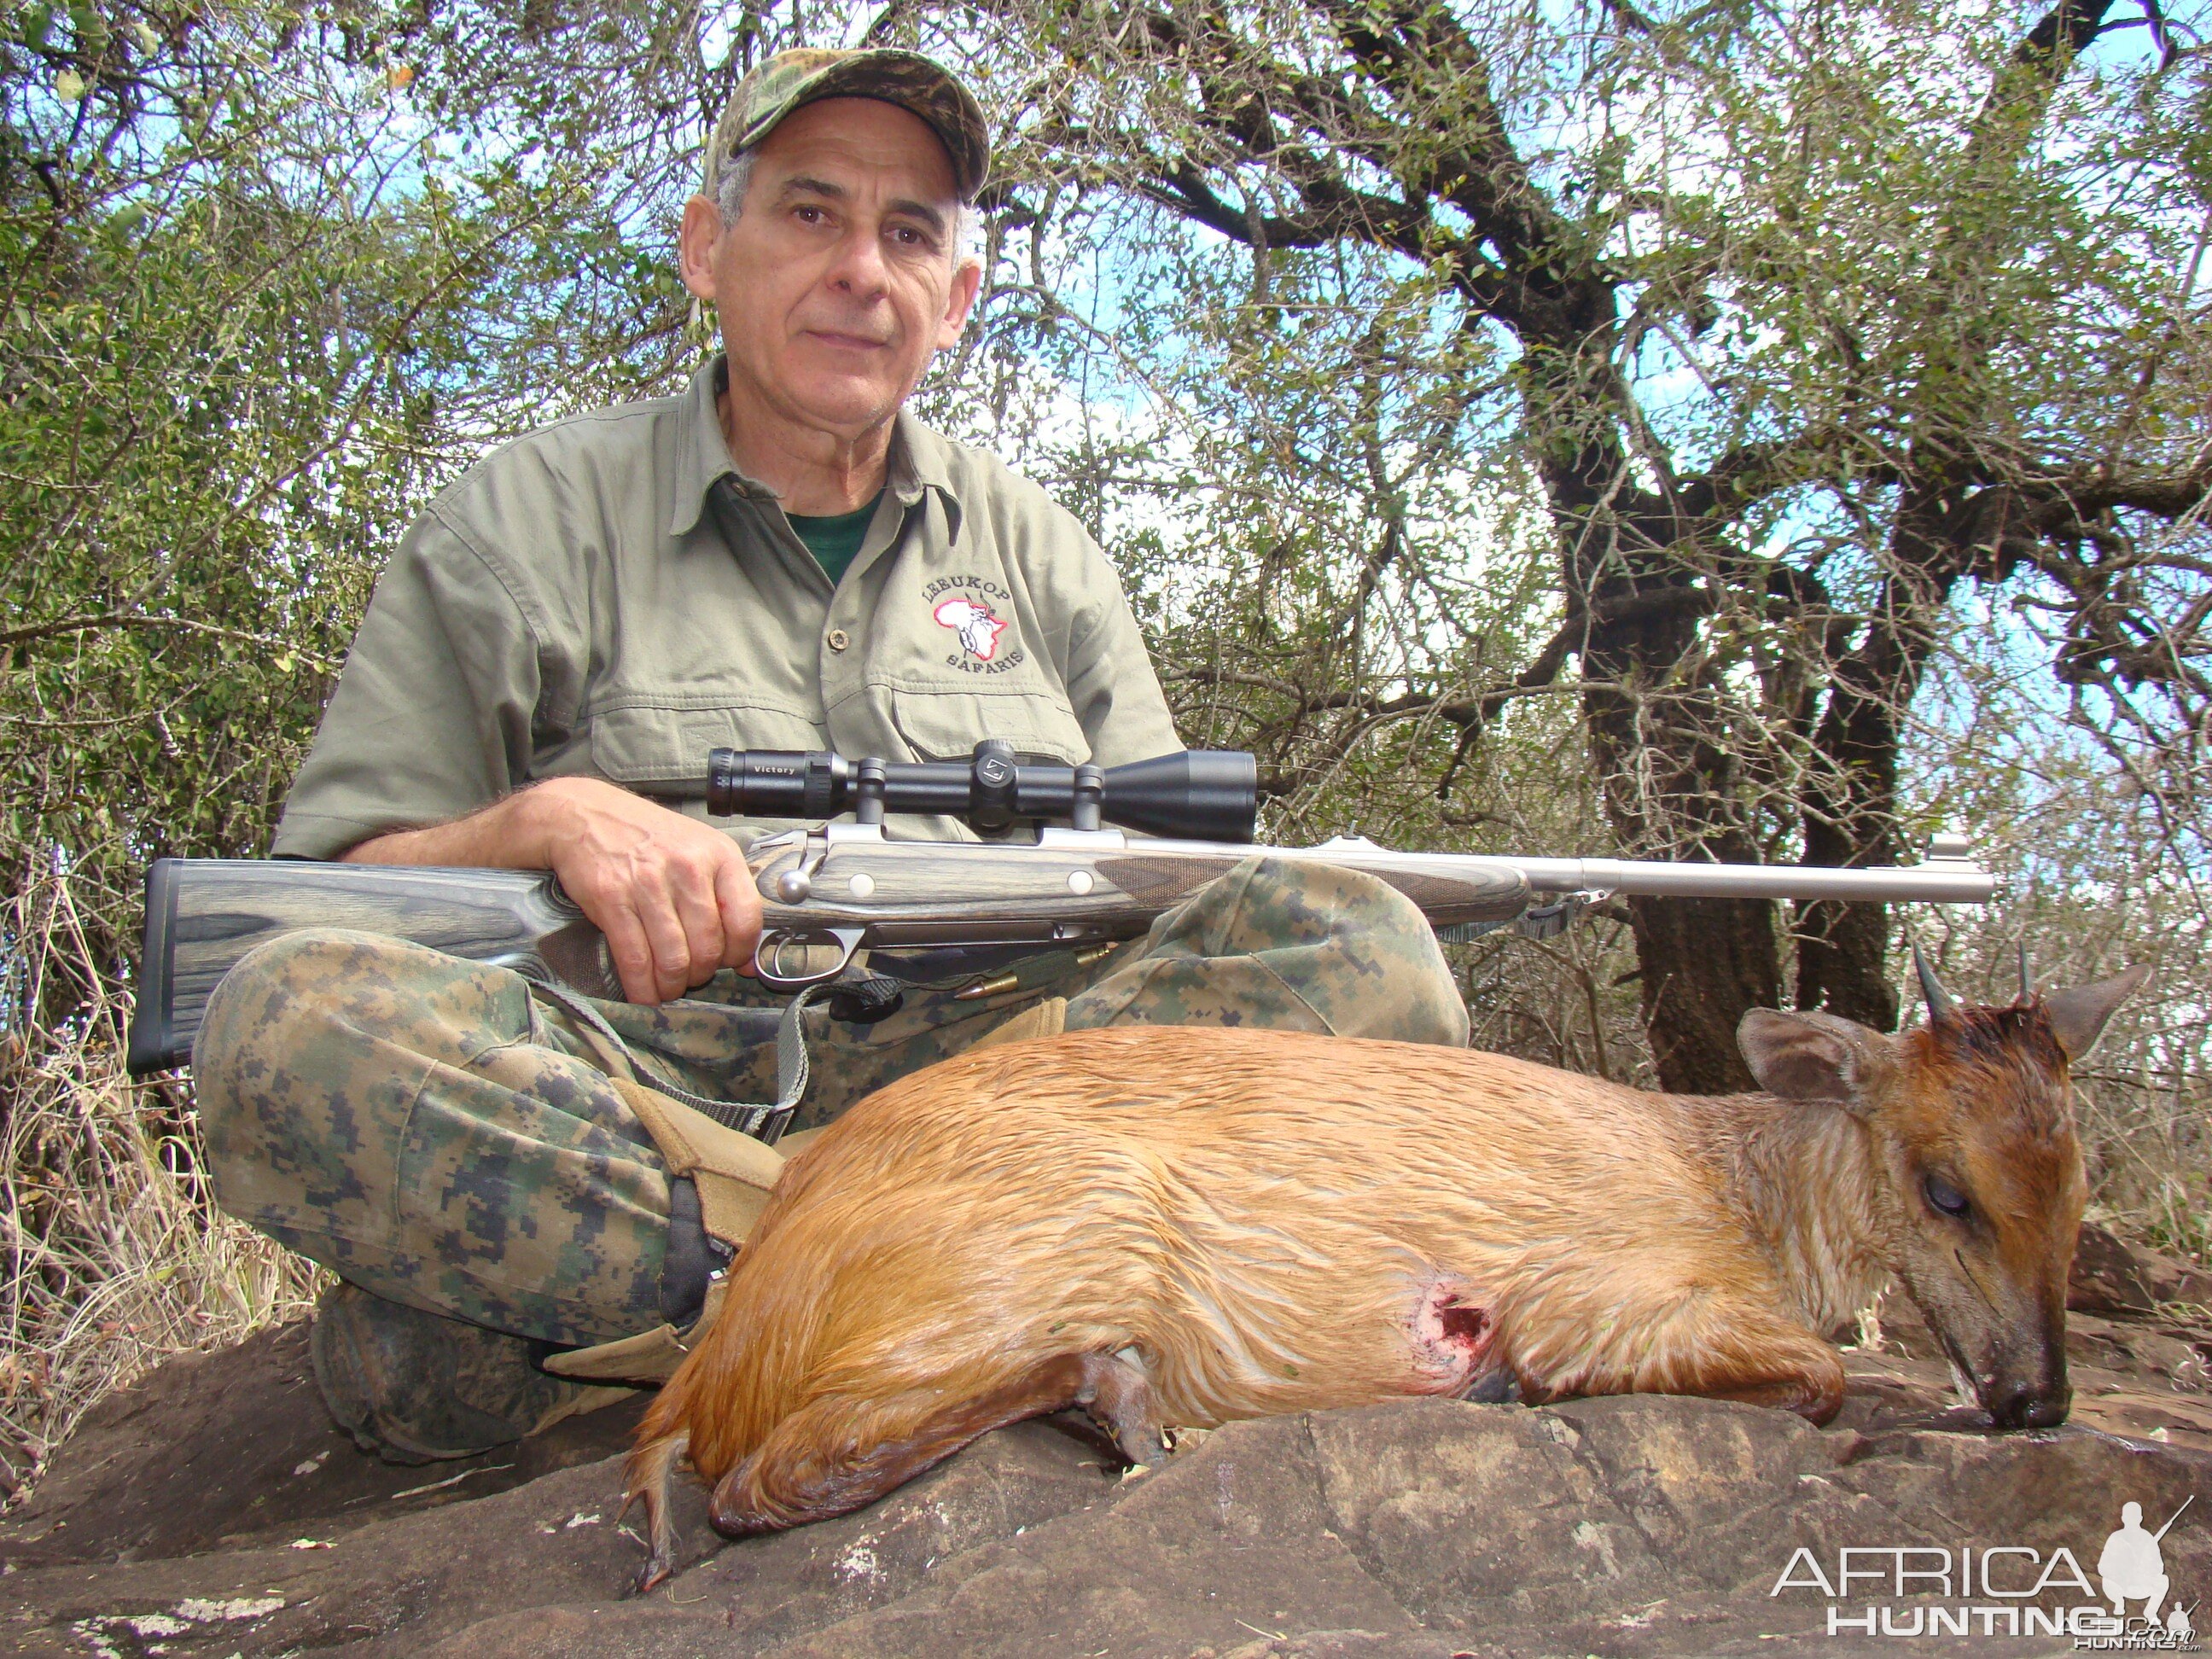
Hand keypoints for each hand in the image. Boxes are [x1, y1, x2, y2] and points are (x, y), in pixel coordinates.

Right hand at [524, 778, 762, 1002]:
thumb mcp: (699, 850)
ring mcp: (648, 883)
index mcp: (718, 854)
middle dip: (701, 973)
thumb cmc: (648, 837)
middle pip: (708, 945)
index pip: (745, 918)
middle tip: (692, 977)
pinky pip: (635, 958)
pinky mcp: (612, 899)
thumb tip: (746, 961)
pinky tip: (644, 993)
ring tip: (668, 988)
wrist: (585, 815)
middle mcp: (687, 867)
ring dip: (673, 985)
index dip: (740, 952)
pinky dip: (642, 986)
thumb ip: (726, 898)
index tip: (731, 964)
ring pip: (674, 958)